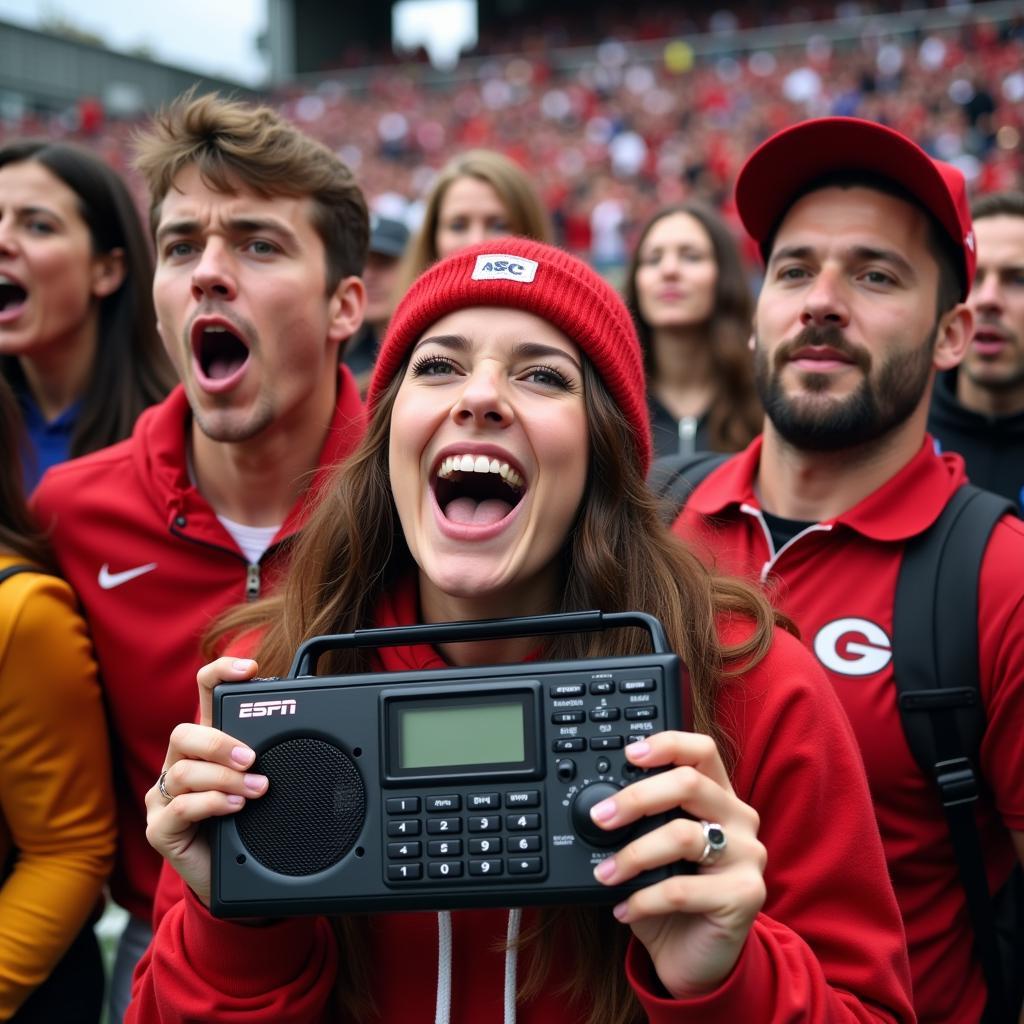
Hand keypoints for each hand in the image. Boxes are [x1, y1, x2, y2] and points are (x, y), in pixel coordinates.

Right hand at [144, 658, 268, 906]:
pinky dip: (211, 803)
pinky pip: (179, 807)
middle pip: (184, 732)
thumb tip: (305, 733)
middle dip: (219, 741)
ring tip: (254, 791)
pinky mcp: (160, 828)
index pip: (205, 695)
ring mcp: (166, 797)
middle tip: (252, 758)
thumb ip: (270, 757)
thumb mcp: (259, 783)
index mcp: (208, 745)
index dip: (221, 673)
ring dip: (225, 778)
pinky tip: (234, 808)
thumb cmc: (244, 824)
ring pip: (184, 771)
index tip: (250, 668)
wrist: (230, 880)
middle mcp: (182, 764)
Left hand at [589, 732, 765, 997]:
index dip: (667, 744)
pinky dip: (643, 898)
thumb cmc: (672, 899)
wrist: (695, 959)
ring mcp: (748, 856)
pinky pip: (682, 889)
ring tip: (605, 873)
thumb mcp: (654, 851)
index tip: (629, 755)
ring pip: (683, 835)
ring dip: (633, 854)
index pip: (701, 751)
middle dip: (637, 798)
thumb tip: (599, 805)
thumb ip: (641, 823)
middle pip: (689, 784)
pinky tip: (624, 908)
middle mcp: (738, 819)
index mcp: (718, 796)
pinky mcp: (746, 895)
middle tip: (601, 817)